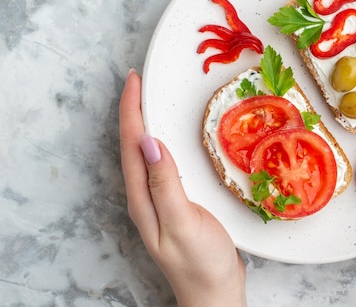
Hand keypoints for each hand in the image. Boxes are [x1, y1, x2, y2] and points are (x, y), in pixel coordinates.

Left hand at [119, 70, 246, 306]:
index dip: (130, 110)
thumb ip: (165, 185)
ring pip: (146, 153)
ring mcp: (160, 199)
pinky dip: (164, 141)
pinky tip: (172, 137)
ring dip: (145, 123)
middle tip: (139, 82)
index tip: (133, 80)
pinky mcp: (175, 201)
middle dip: (132, 110)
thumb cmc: (202, 263)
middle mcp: (146, 196)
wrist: (215, 292)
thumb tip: (149, 143)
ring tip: (150, 99)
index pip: (131, 145)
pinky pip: (163, 163)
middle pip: (133, 145)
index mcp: (144, 198)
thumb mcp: (183, 223)